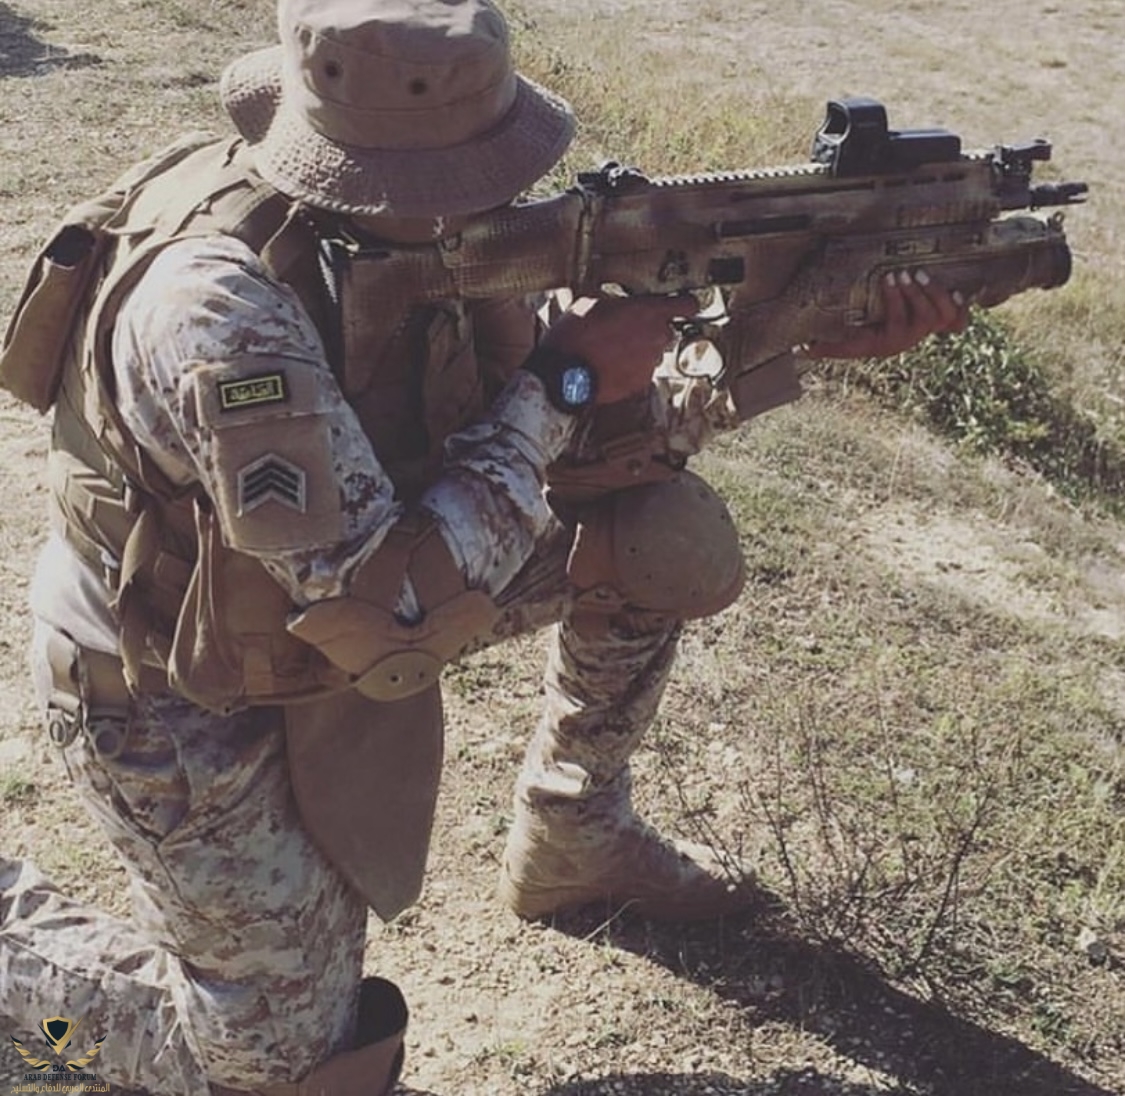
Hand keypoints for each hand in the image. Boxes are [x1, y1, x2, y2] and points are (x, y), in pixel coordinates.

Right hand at [539, 293, 693, 403]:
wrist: (563, 374)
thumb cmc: (574, 335)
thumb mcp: (591, 302)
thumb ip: (617, 301)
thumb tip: (620, 303)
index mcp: (648, 311)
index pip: (687, 305)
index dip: (685, 304)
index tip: (683, 304)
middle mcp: (657, 337)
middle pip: (668, 330)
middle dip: (652, 329)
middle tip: (627, 328)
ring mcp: (650, 363)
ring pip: (653, 352)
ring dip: (639, 349)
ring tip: (612, 349)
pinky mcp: (641, 383)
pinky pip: (642, 370)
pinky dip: (630, 368)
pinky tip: (609, 365)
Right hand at [806, 269, 968, 359]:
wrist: (883, 345)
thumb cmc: (863, 340)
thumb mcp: (845, 345)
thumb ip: (826, 347)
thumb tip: (802, 348)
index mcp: (889, 343)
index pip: (897, 324)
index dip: (895, 302)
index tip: (886, 278)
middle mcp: (911, 339)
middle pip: (924, 319)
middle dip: (914, 294)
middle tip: (902, 273)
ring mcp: (927, 332)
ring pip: (941, 316)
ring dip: (933, 293)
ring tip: (919, 274)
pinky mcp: (940, 324)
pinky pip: (958, 321)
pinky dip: (960, 307)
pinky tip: (956, 290)